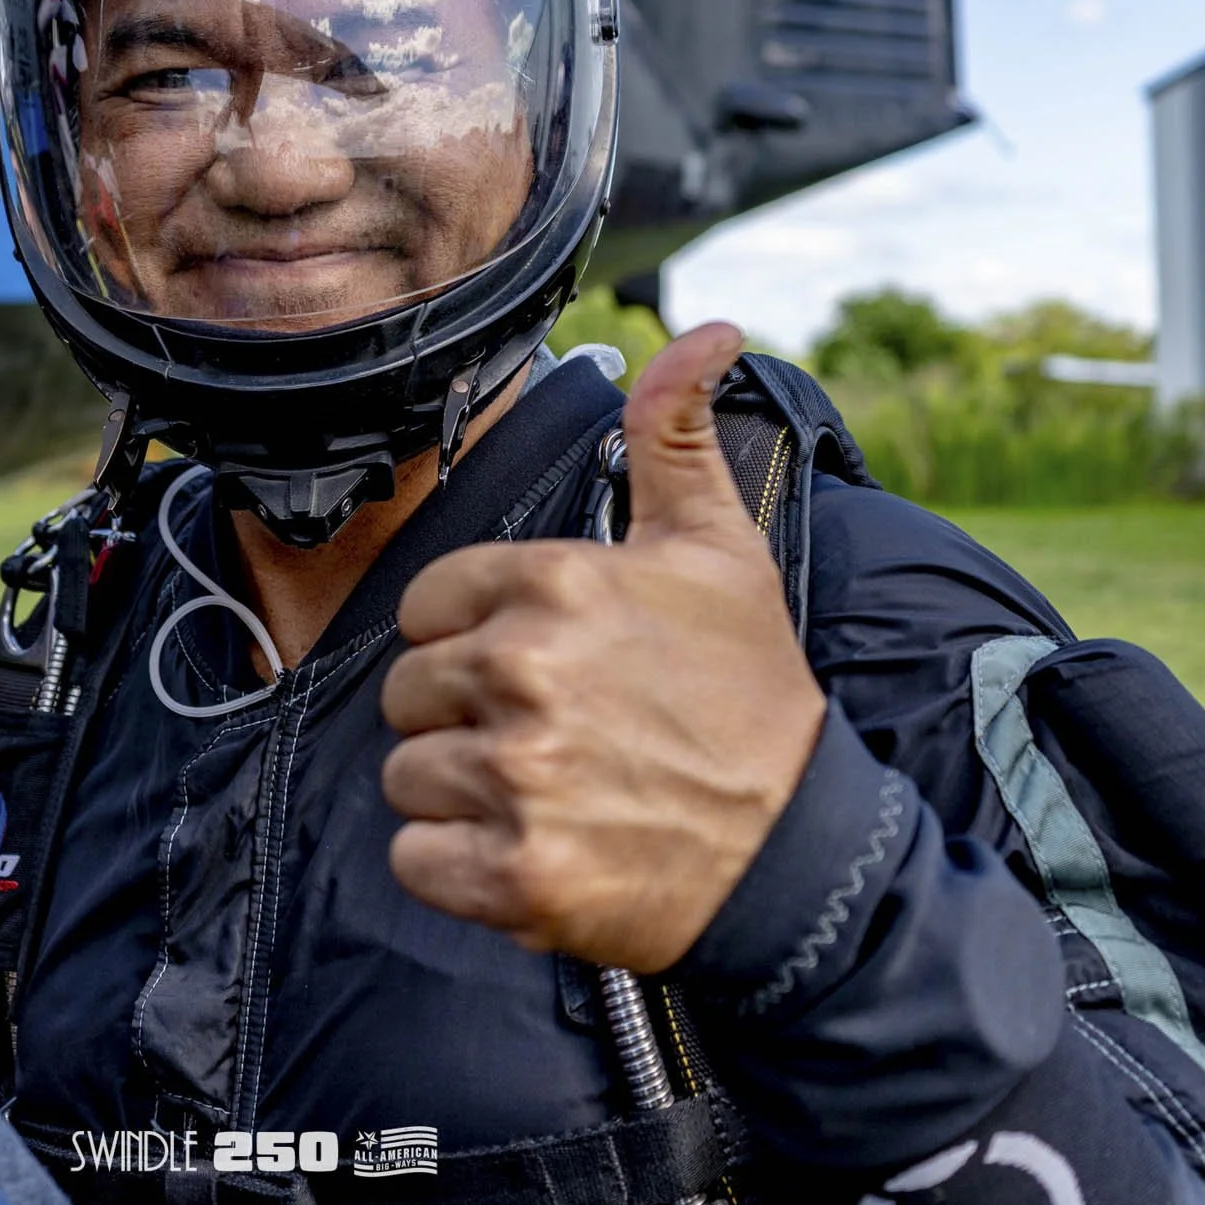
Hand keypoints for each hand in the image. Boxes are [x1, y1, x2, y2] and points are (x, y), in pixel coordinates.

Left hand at [380, 323, 826, 973]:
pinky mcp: (515, 874)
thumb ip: (675, 436)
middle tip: (551, 737)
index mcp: (556, 584)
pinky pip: (415, 859)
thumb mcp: (719, 549)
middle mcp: (525, 671)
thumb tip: (706, 331)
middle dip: (462, 717)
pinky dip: (458, 868)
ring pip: (406, 775)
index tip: (536, 666)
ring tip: (549, 794)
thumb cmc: (750, 696)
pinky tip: (530, 850)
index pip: (426, 605)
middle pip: (408, 692)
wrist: (798, 852)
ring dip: (461, 794)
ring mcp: (519, 777)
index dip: (470, 637)